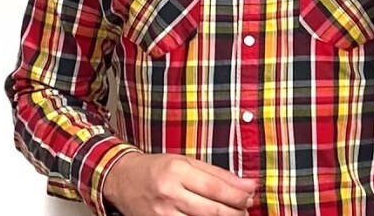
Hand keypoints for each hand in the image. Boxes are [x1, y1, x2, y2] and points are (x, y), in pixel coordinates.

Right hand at [103, 151, 257, 215]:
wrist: (122, 180)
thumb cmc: (157, 168)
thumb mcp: (186, 161)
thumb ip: (218, 174)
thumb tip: (248, 185)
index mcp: (177, 170)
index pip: (216, 188)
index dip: (239, 195)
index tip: (251, 195)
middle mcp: (169, 193)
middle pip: (212, 210)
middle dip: (236, 211)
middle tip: (245, 208)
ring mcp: (162, 214)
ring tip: (233, 215)